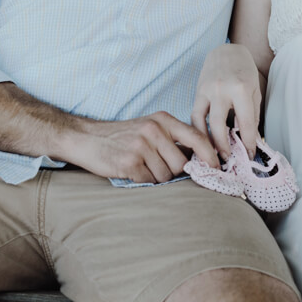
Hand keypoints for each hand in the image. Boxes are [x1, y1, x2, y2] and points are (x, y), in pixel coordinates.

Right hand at [65, 111, 219, 183]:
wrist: (85, 138)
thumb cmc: (122, 136)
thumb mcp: (150, 127)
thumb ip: (173, 138)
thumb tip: (201, 158)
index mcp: (163, 120)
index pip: (197, 137)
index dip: (210, 155)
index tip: (216, 166)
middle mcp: (154, 130)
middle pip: (181, 163)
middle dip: (173, 171)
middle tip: (156, 165)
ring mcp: (141, 146)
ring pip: (166, 175)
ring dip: (156, 176)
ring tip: (141, 165)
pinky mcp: (129, 162)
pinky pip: (149, 181)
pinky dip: (143, 180)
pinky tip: (132, 170)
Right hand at [192, 44, 260, 160]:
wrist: (227, 51)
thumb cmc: (245, 72)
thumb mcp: (254, 92)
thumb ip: (252, 116)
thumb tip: (250, 140)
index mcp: (241, 90)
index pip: (246, 124)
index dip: (249, 143)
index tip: (250, 156)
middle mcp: (222, 90)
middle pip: (220, 127)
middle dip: (224, 147)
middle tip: (228, 160)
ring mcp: (207, 90)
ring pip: (203, 122)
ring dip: (208, 141)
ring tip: (213, 154)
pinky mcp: (198, 91)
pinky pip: (195, 115)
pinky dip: (198, 129)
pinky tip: (203, 139)